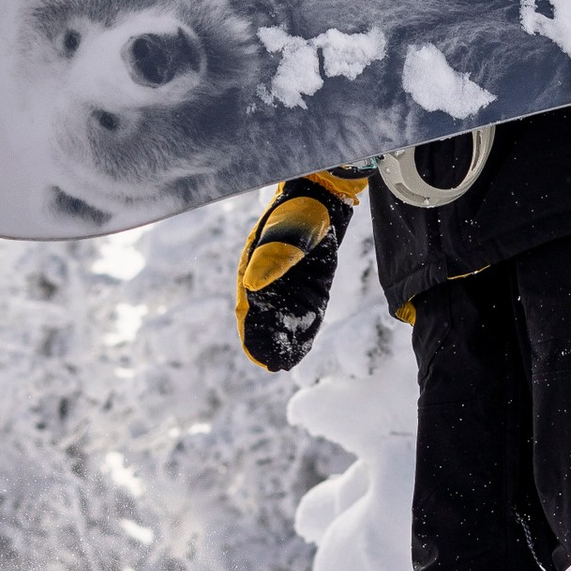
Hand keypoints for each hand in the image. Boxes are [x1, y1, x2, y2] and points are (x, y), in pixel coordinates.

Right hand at [235, 171, 366, 370]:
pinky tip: (298, 352)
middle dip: (267, 344)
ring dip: (283, 344)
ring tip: (282, 365)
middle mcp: (269, 284)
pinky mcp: (311, 292)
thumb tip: (253, 285)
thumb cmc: (295, 216)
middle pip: (265, 321)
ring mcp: (290, 290)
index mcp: (253, 270)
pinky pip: (304, 318)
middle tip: (272, 365)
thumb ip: (272, 258)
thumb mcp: (284, 234)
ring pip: (284, 323)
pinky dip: (301, 335)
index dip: (251, 332)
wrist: (319, 205)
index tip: (255, 353)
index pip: (250, 309)